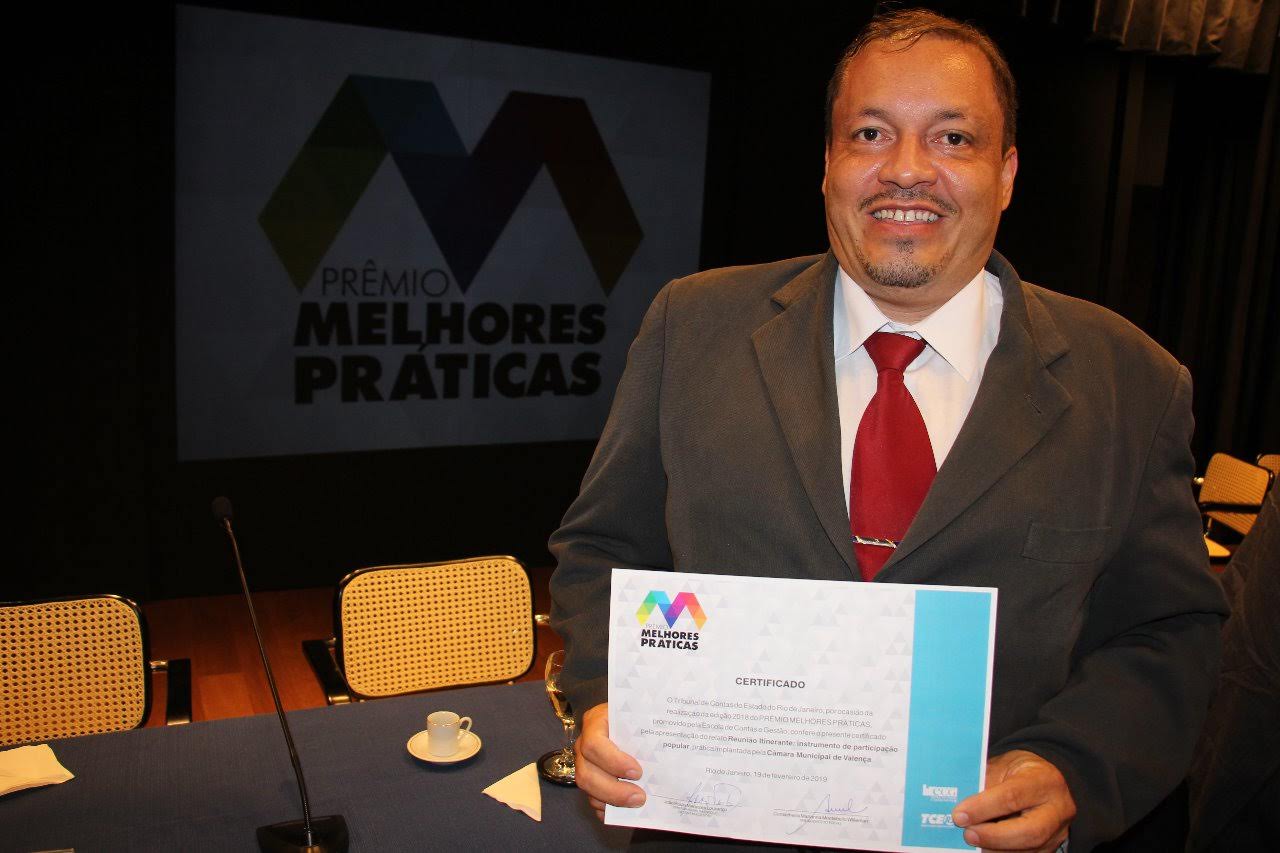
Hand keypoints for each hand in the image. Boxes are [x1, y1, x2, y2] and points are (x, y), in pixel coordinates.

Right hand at [574, 703, 644, 820]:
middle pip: (586, 773)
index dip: (613, 761)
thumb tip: (675, 745)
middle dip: (613, 790)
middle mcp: (584, 743)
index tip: (637, 772)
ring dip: (612, 800)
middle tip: (640, 797)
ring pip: (588, 789)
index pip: (594, 744)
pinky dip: (608, 808)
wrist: (631, 719)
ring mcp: (583, 763)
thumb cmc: (637, 715)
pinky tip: (627, 810)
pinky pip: (592, 799)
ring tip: (638, 803)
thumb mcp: (642, 712)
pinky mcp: (589, 779)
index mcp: (596, 722)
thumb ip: (653, 726)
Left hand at [952, 750, 1075, 851]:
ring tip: (972, 842)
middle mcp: (1057, 809)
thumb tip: (960, 806)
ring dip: (996, 849)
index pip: (1012, 796)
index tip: (959, 815)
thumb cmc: (1022, 771)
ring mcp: (1058, 832)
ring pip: (1029, 850)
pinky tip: (985, 848)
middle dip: (993, 836)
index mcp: (1044, 781)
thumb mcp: (1004, 765)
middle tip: (967, 834)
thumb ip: (986, 783)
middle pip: (1029, 832)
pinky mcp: (1051, 847)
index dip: (983, 808)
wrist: (1048, 779)